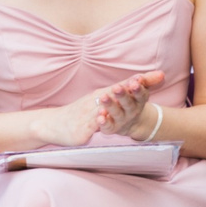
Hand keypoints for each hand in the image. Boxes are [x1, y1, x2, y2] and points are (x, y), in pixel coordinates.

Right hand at [28, 71, 162, 146]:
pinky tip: (102, 119)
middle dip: (124, 89)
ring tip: (118, 97)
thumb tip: (140, 84)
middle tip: (137, 83)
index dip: (136, 81)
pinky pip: (91, 126)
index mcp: (100, 96)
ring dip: (110, 103)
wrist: (51, 125)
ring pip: (100, 108)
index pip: (120, 86)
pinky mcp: (81, 130)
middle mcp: (94, 103)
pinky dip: (97, 122)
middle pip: (112, 94)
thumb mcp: (97, 103)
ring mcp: (87, 116)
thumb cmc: (78, 114)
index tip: (154, 76)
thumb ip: (117, 95)